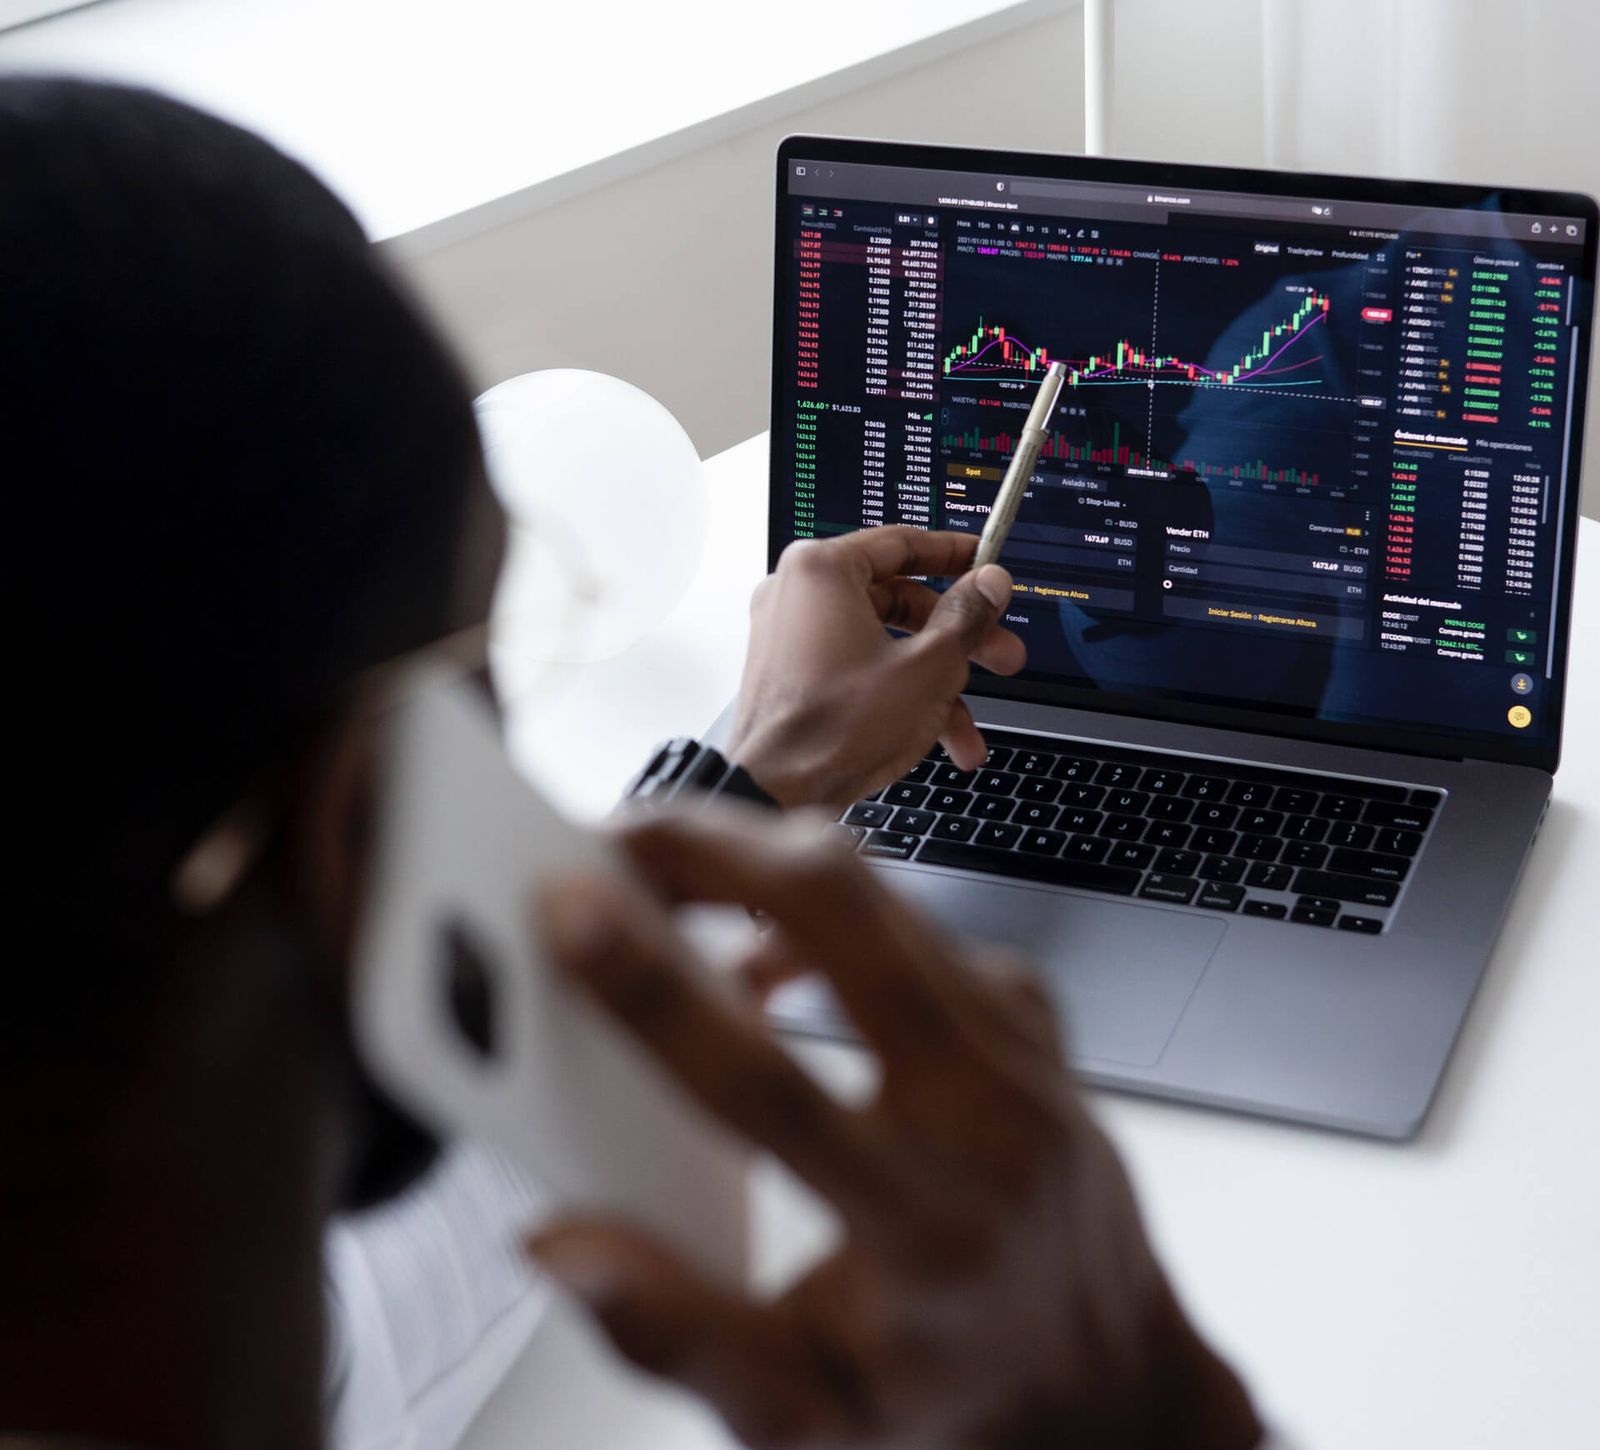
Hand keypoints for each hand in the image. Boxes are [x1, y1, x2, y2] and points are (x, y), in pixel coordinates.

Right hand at [531, 810, 1262, 1449]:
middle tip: (617, 843)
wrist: (1117, 1386)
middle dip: (713, 850)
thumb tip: (568, 1245)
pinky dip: (829, 905)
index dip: (654, 993)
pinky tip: (771, 947)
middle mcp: (985, 1120)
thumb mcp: (805, 1421)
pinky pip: (918, 918)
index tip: (574, 913)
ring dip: (763, 862)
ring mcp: (1018, 1051)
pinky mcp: (1027, 1015)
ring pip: (882, 892)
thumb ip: (679, 1336)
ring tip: (671, 878)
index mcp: (921, 1232)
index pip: (767, 1088)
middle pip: (845, 918)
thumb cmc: (956, 1400)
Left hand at [725, 527, 1025, 806]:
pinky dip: (897, 695)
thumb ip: (966, 617)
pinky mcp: (792, 675)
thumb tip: (990, 584)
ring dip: (935, 684)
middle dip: (959, 639)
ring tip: (970, 726)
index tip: (986, 566)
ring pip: (884, 644)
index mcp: (821, 570)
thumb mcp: (927, 667)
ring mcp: (790, 637)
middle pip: (899, 601)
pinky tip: (937, 738)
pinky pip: (856, 670)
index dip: (956, 556)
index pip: (902, 543)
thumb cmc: (835, 727)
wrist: (775, 792)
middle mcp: (797, 595)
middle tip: (1002, 654)